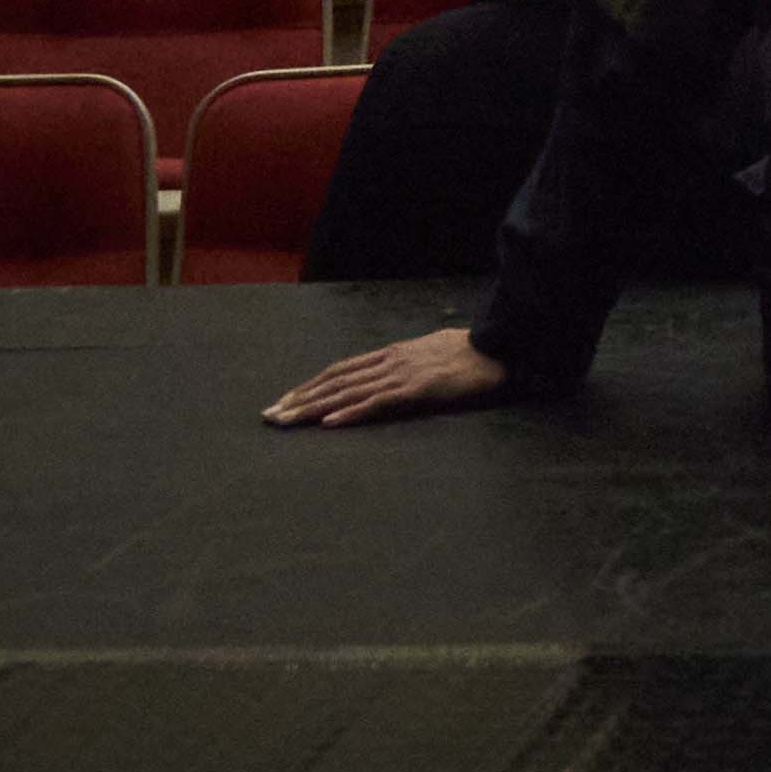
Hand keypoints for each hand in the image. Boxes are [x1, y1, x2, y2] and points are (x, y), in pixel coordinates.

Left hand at [266, 326, 510, 427]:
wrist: (501, 347)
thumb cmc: (471, 354)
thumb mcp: (432, 354)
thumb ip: (408, 365)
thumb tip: (390, 375)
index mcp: (392, 353)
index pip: (341, 370)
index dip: (311, 385)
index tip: (285, 400)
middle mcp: (390, 360)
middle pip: (335, 380)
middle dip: (299, 398)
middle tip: (269, 415)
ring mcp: (402, 374)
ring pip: (348, 392)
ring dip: (313, 408)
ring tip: (287, 421)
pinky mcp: (417, 389)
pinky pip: (377, 403)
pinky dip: (350, 413)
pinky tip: (329, 423)